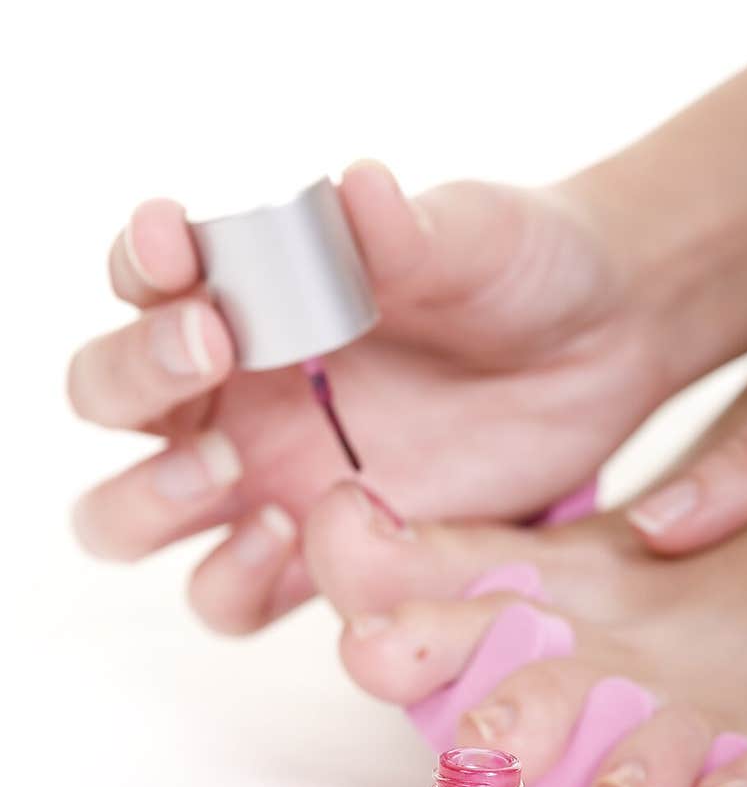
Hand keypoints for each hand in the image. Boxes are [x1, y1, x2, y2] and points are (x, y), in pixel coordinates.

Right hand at [69, 161, 667, 631]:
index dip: (141, 266)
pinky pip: (230, 595)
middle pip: (108, 398)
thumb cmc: (520, 271)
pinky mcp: (319, 556)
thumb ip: (411, 230)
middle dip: (133, 378)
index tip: (181, 246)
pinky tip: (293, 535)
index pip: (144, 280)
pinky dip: (233, 579)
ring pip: (130, 515)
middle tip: (215, 352)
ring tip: (235, 469)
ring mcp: (266, 480)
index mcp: (249, 295)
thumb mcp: (477, 238)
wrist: (599, 347)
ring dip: (150, 499)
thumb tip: (356, 191)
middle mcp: (235, 391)